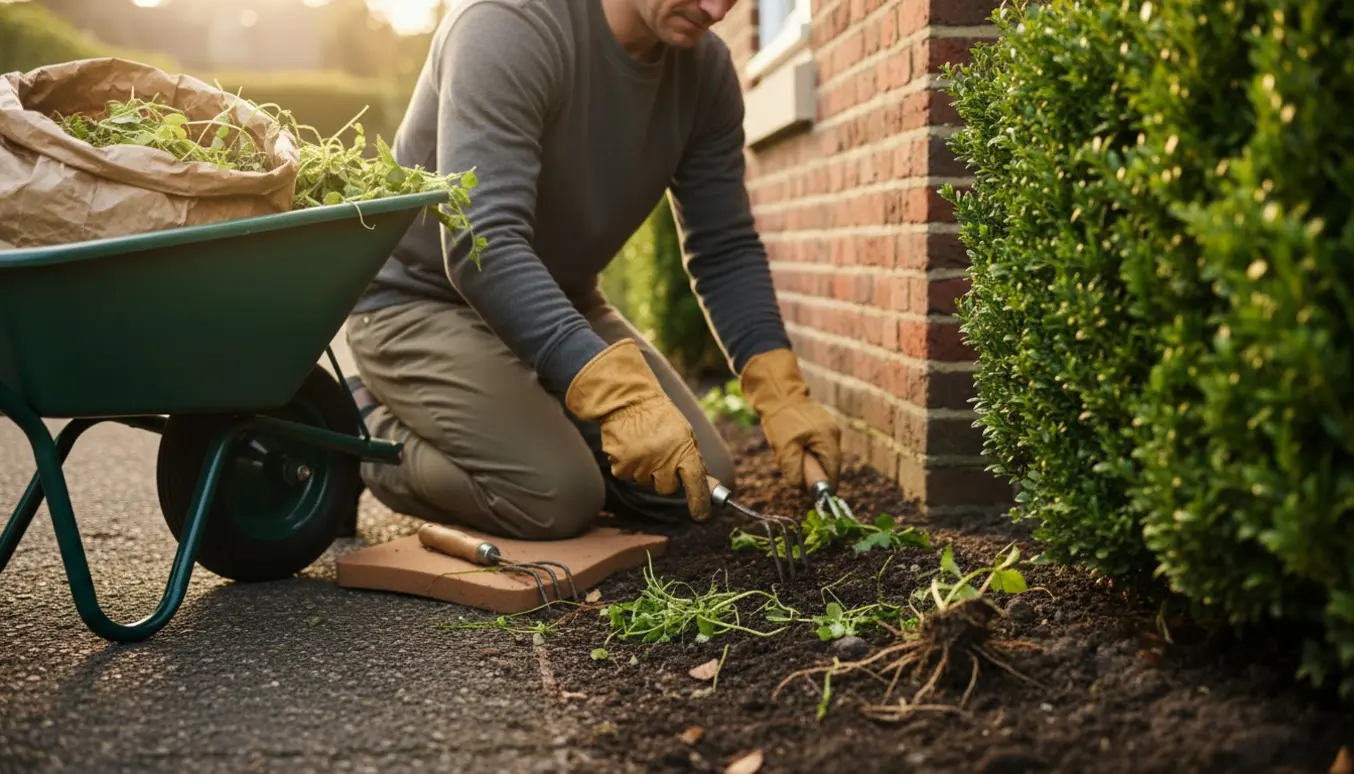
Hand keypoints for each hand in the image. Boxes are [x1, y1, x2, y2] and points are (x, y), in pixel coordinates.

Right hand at [565, 339, 711, 520]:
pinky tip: (630, 447)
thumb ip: (693, 457)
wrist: (628, 400)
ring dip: (646, 470)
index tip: (702, 515)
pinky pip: (628, 476)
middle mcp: (663, 461)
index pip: (696, 484)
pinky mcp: (621, 466)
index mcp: (683, 450)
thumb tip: (705, 482)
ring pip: (646, 481)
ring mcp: (641, 465)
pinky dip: (628, 466)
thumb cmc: (660, 416)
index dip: (700, 502)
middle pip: (668, 488)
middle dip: (666, 478)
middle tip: (661, 458)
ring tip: (643, 445)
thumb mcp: (685, 432)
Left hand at [738, 348, 842, 489]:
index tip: (813, 494)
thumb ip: (794, 470)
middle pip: (830, 464)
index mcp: (828, 439)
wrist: (778, 393)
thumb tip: (802, 488)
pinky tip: (795, 445)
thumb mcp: (784, 449)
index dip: (824, 485)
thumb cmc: (781, 420)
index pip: (834, 471)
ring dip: (810, 461)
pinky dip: (809, 451)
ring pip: (824, 455)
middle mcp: (834, 434)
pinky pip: (819, 446)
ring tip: (793, 453)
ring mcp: (830, 428)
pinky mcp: (823, 426)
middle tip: (798, 472)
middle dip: (815, 471)